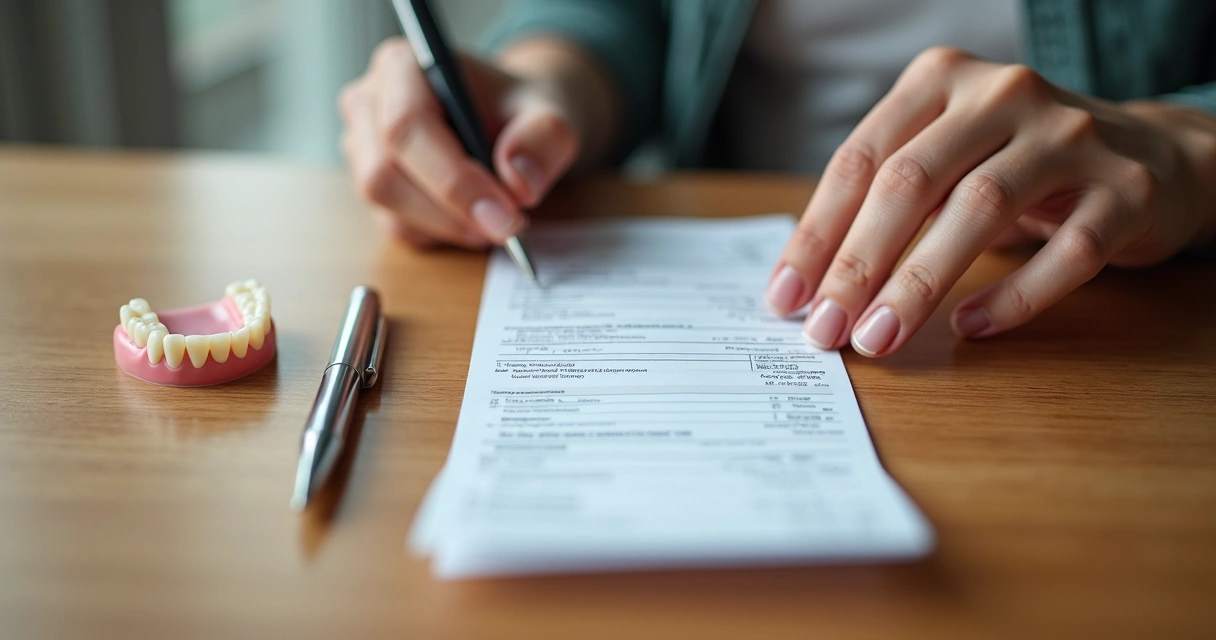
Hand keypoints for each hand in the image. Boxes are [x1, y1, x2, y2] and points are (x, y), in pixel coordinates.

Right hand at [339, 38, 579, 248]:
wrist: (512, 122)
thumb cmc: (520, 110)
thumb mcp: (551, 113)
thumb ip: (543, 139)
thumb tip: (517, 180)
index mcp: (403, 65)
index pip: (407, 125)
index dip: (452, 179)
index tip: (504, 213)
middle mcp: (369, 102)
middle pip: (384, 172)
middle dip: (450, 210)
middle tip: (507, 227)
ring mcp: (361, 146)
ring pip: (384, 203)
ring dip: (445, 225)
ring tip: (496, 221)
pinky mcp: (370, 186)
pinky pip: (394, 225)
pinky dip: (438, 234)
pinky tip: (473, 220)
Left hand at [765, 47, 1215, 355]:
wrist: (1150, 156)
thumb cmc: (1015, 166)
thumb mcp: (945, 159)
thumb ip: (883, 200)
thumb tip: (806, 285)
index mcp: (941, 79)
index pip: (861, 159)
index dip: (816, 234)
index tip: (785, 300)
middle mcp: (1004, 94)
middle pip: (911, 181)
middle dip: (857, 265)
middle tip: (825, 331)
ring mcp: (1071, 136)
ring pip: (980, 208)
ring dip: (919, 283)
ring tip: (879, 337)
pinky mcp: (1126, 190)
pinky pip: (1067, 251)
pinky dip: (1013, 295)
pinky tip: (969, 328)